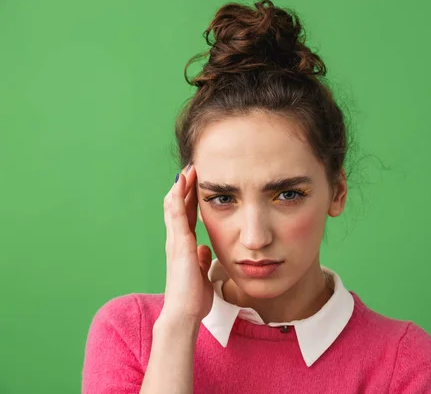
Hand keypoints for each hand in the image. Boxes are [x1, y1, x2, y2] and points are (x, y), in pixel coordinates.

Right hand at [161, 164, 213, 323]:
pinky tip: (180, 184)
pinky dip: (177, 198)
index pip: (186, 217)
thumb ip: (202, 261)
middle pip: (178, 207)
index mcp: (184, 248)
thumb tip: (205, 251)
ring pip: (174, 207)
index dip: (190, 199)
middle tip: (191, 168)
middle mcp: (177, 242)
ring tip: (187, 169)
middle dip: (184, 188)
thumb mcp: (201, 274)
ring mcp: (176, 242)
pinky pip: (176, 216)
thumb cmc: (192, 298)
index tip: (196, 182)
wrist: (184, 313)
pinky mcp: (179, 245)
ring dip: (180, 187)